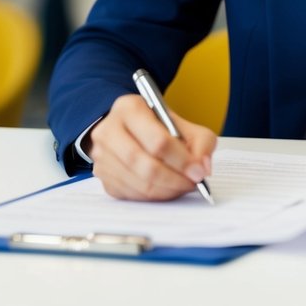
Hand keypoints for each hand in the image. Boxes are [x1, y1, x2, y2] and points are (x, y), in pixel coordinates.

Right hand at [87, 94, 216, 200]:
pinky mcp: (102, 176)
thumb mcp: (183, 124)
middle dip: (175, 179)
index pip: (158, 140)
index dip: (182, 160)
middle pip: (146, 165)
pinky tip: (167, 189)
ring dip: (167, 190)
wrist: (129, 128)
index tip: (198, 172)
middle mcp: (109, 130)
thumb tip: (202, 167)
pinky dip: (154, 196)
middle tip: (193, 183)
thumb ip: (200, 141)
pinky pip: (131, 194)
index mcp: (129, 108)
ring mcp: (102, 155)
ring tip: (183, 186)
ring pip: (139, 183)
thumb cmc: (157, 126)